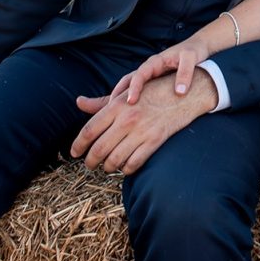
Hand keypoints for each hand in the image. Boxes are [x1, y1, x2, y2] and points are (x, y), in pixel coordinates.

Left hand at [71, 73, 217, 174]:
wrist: (185, 93)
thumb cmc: (154, 91)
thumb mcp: (127, 92)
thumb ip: (102, 103)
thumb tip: (79, 102)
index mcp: (117, 105)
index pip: (89, 130)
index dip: (78, 145)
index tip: (74, 153)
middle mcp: (127, 119)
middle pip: (99, 149)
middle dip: (90, 161)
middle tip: (89, 165)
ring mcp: (141, 131)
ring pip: (114, 159)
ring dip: (108, 167)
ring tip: (107, 167)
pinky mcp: (155, 141)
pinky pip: (134, 163)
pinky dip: (126, 169)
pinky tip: (124, 167)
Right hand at [116, 38, 210, 104]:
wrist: (196, 48)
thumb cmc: (192, 51)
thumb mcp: (190, 58)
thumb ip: (185, 73)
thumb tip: (180, 92)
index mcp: (155, 62)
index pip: (139, 75)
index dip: (134, 88)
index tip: (130, 101)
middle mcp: (148, 69)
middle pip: (127, 81)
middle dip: (117, 94)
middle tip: (108, 111)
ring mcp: (150, 76)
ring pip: (130, 86)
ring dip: (120, 98)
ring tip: (112, 115)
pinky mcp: (154, 83)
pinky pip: (139, 91)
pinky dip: (131, 99)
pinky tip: (129, 113)